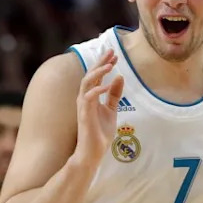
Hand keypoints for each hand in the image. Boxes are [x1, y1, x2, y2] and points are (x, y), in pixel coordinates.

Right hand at [73, 50, 123, 165]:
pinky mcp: (84, 115)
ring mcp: (83, 106)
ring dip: (98, 72)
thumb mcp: (112, 110)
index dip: (104, 64)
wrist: (93, 152)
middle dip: (100, 62)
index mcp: (91, 96)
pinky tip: (108, 85)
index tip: (115, 55)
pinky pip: (89, 97)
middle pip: (90, 74)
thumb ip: (114, 95)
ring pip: (86, 82)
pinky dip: (98, 90)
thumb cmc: (100, 132)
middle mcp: (85, 98)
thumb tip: (119, 77)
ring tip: (110, 65)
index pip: (96, 75)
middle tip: (111, 51)